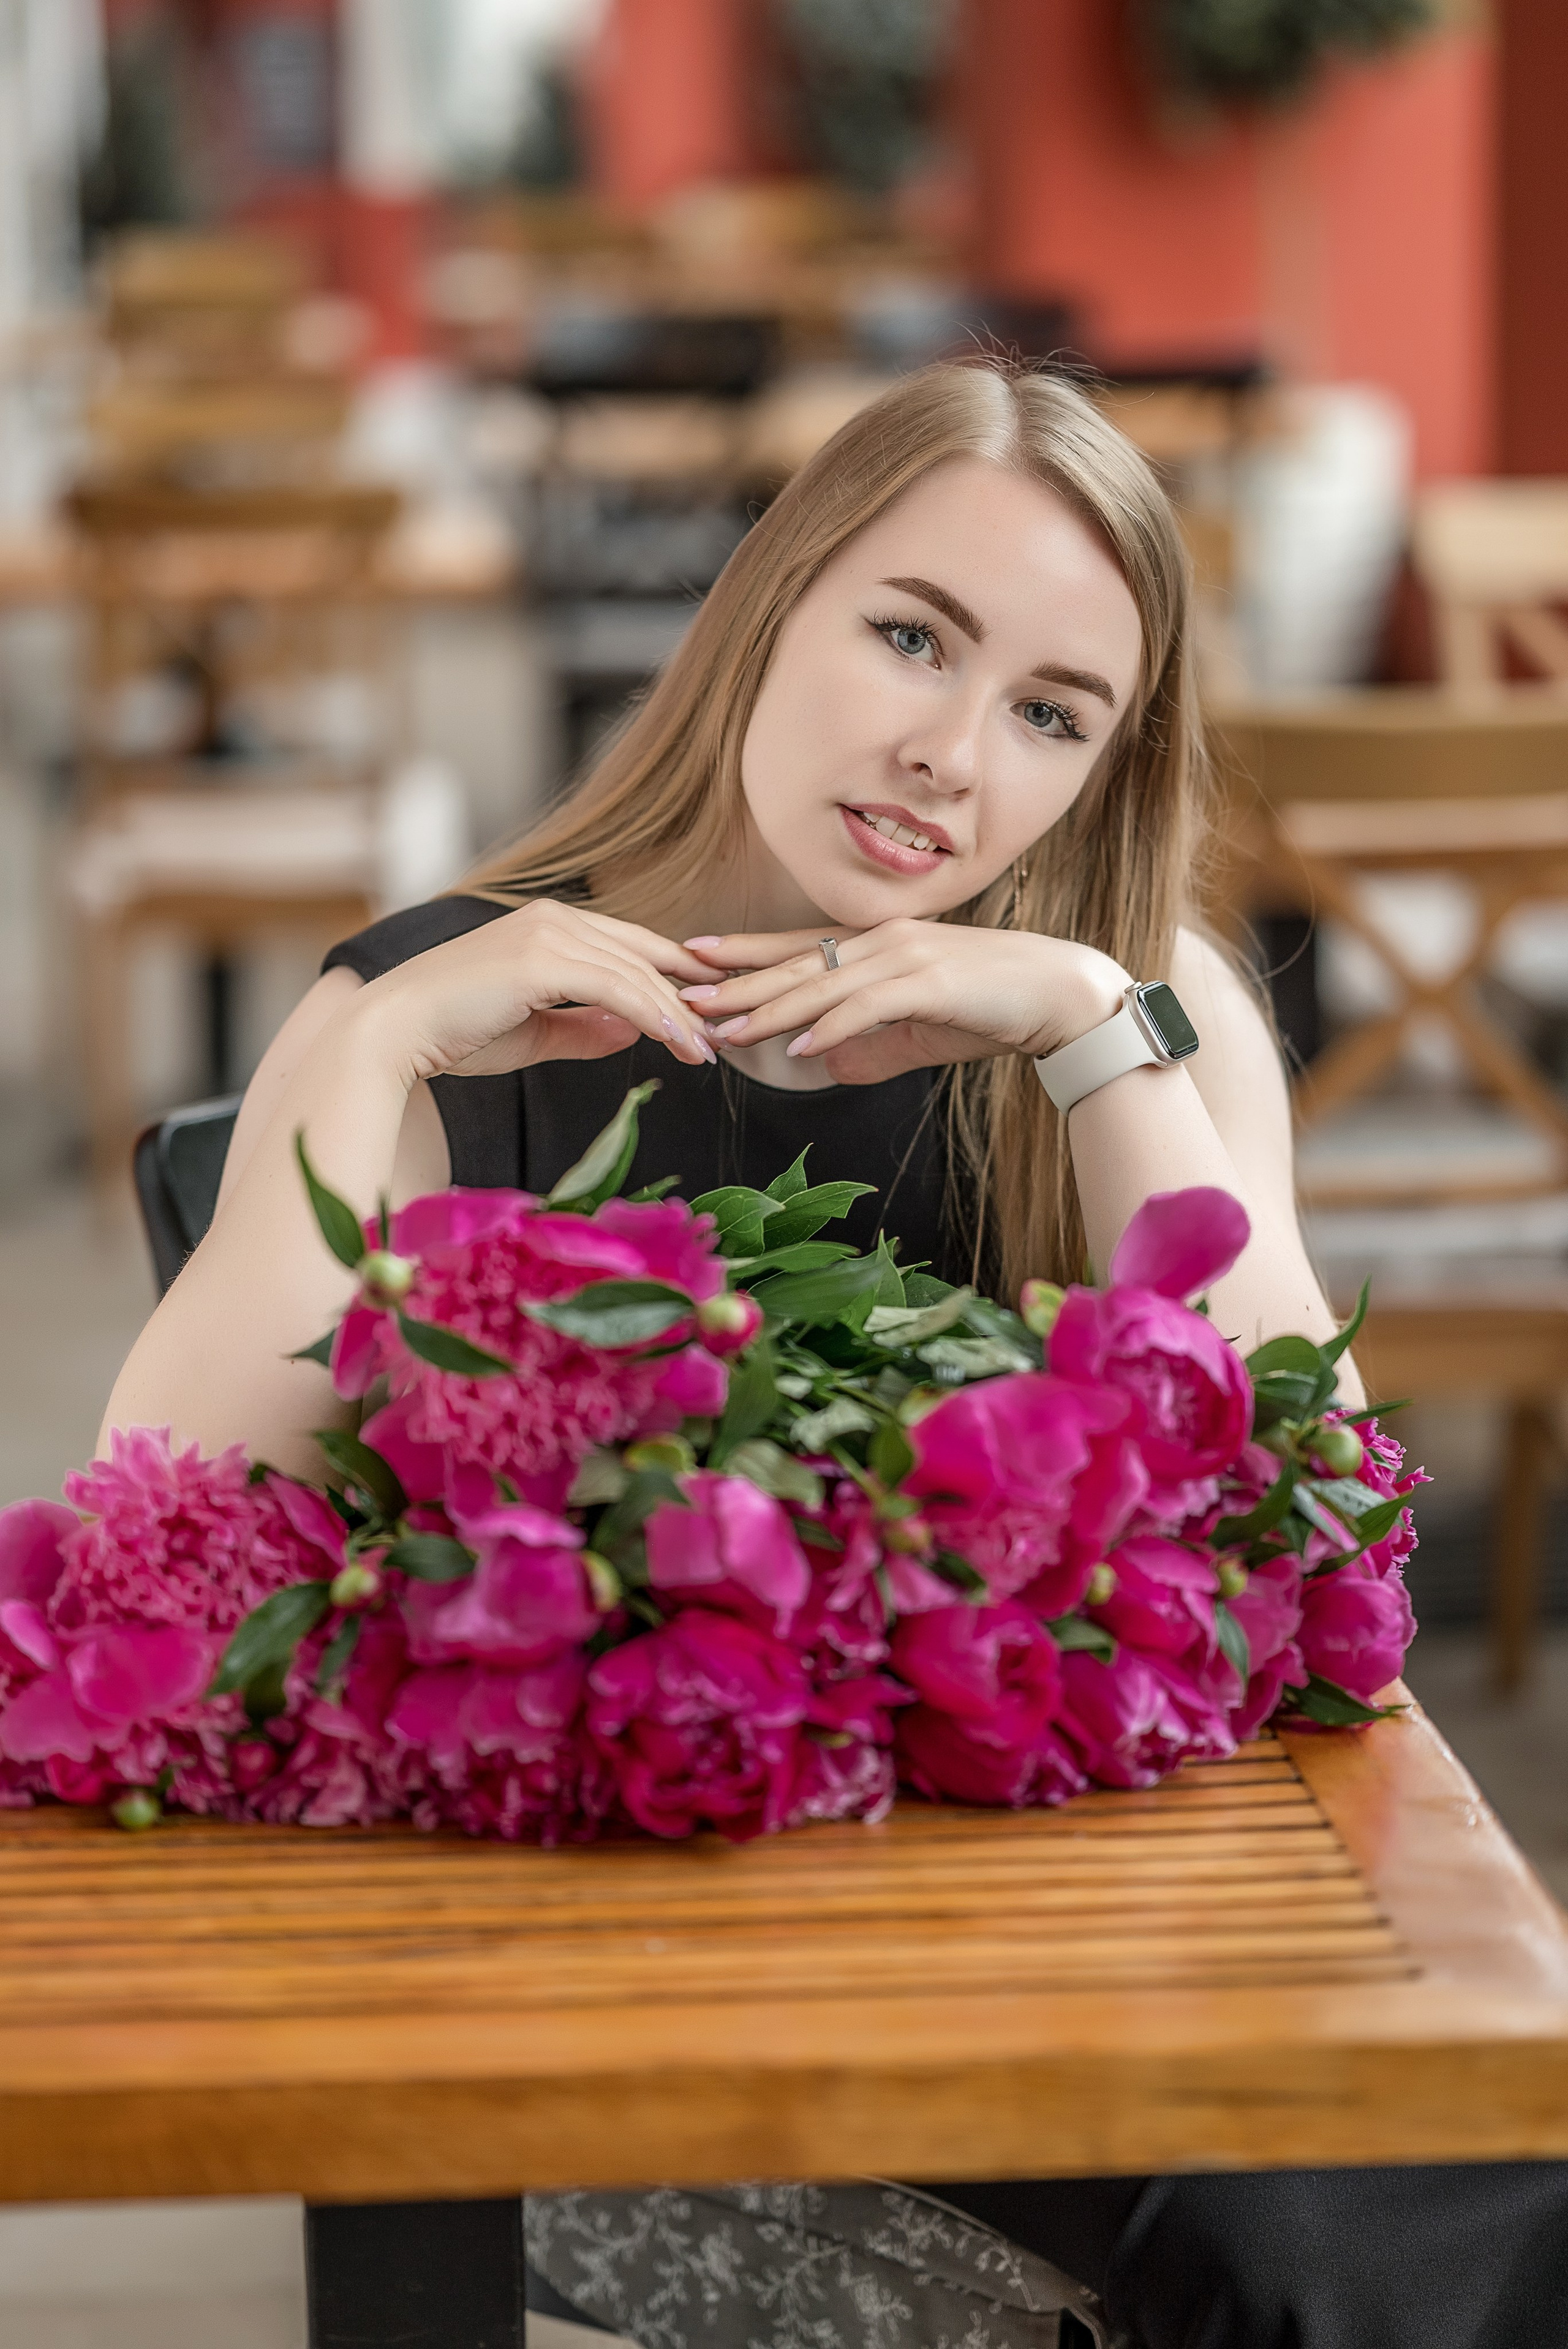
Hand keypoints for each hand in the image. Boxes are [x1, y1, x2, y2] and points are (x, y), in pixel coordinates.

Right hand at [359, 900, 719, 1084]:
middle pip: (642, 957)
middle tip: (723, 1034)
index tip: (707, 1007)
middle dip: (687, 997)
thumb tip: (634, 1030)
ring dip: (678, 1014)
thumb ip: (584, 1027)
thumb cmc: (454, 1033)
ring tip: (709, 1050)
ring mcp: (546, 933)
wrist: (394, 1032)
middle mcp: (553, 918)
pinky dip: (654, 1016)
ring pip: (636, 973)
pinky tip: (679, 1043)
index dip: (673, 976)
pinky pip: (616, 989)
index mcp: (549, 927)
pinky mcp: (540, 959)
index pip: (629, 946)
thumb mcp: (534, 1032)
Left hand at [677, 919, 1129, 1085]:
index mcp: (875, 945)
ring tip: (725, 1028)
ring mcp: (905, 957)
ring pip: (822, 983)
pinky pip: (869, 1006)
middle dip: (736, 982)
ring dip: (770, 1008)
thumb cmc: (989, 1007)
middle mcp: (882, 941)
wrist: (1059, 995)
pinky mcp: (930, 982)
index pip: (795, 947)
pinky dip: (833, 1025)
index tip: (692, 958)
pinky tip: (801, 1046)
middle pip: (795, 962)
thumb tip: (829, 1065)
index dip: (743, 953)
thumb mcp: (917, 1027)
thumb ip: (871, 1043)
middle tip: (685, 994)